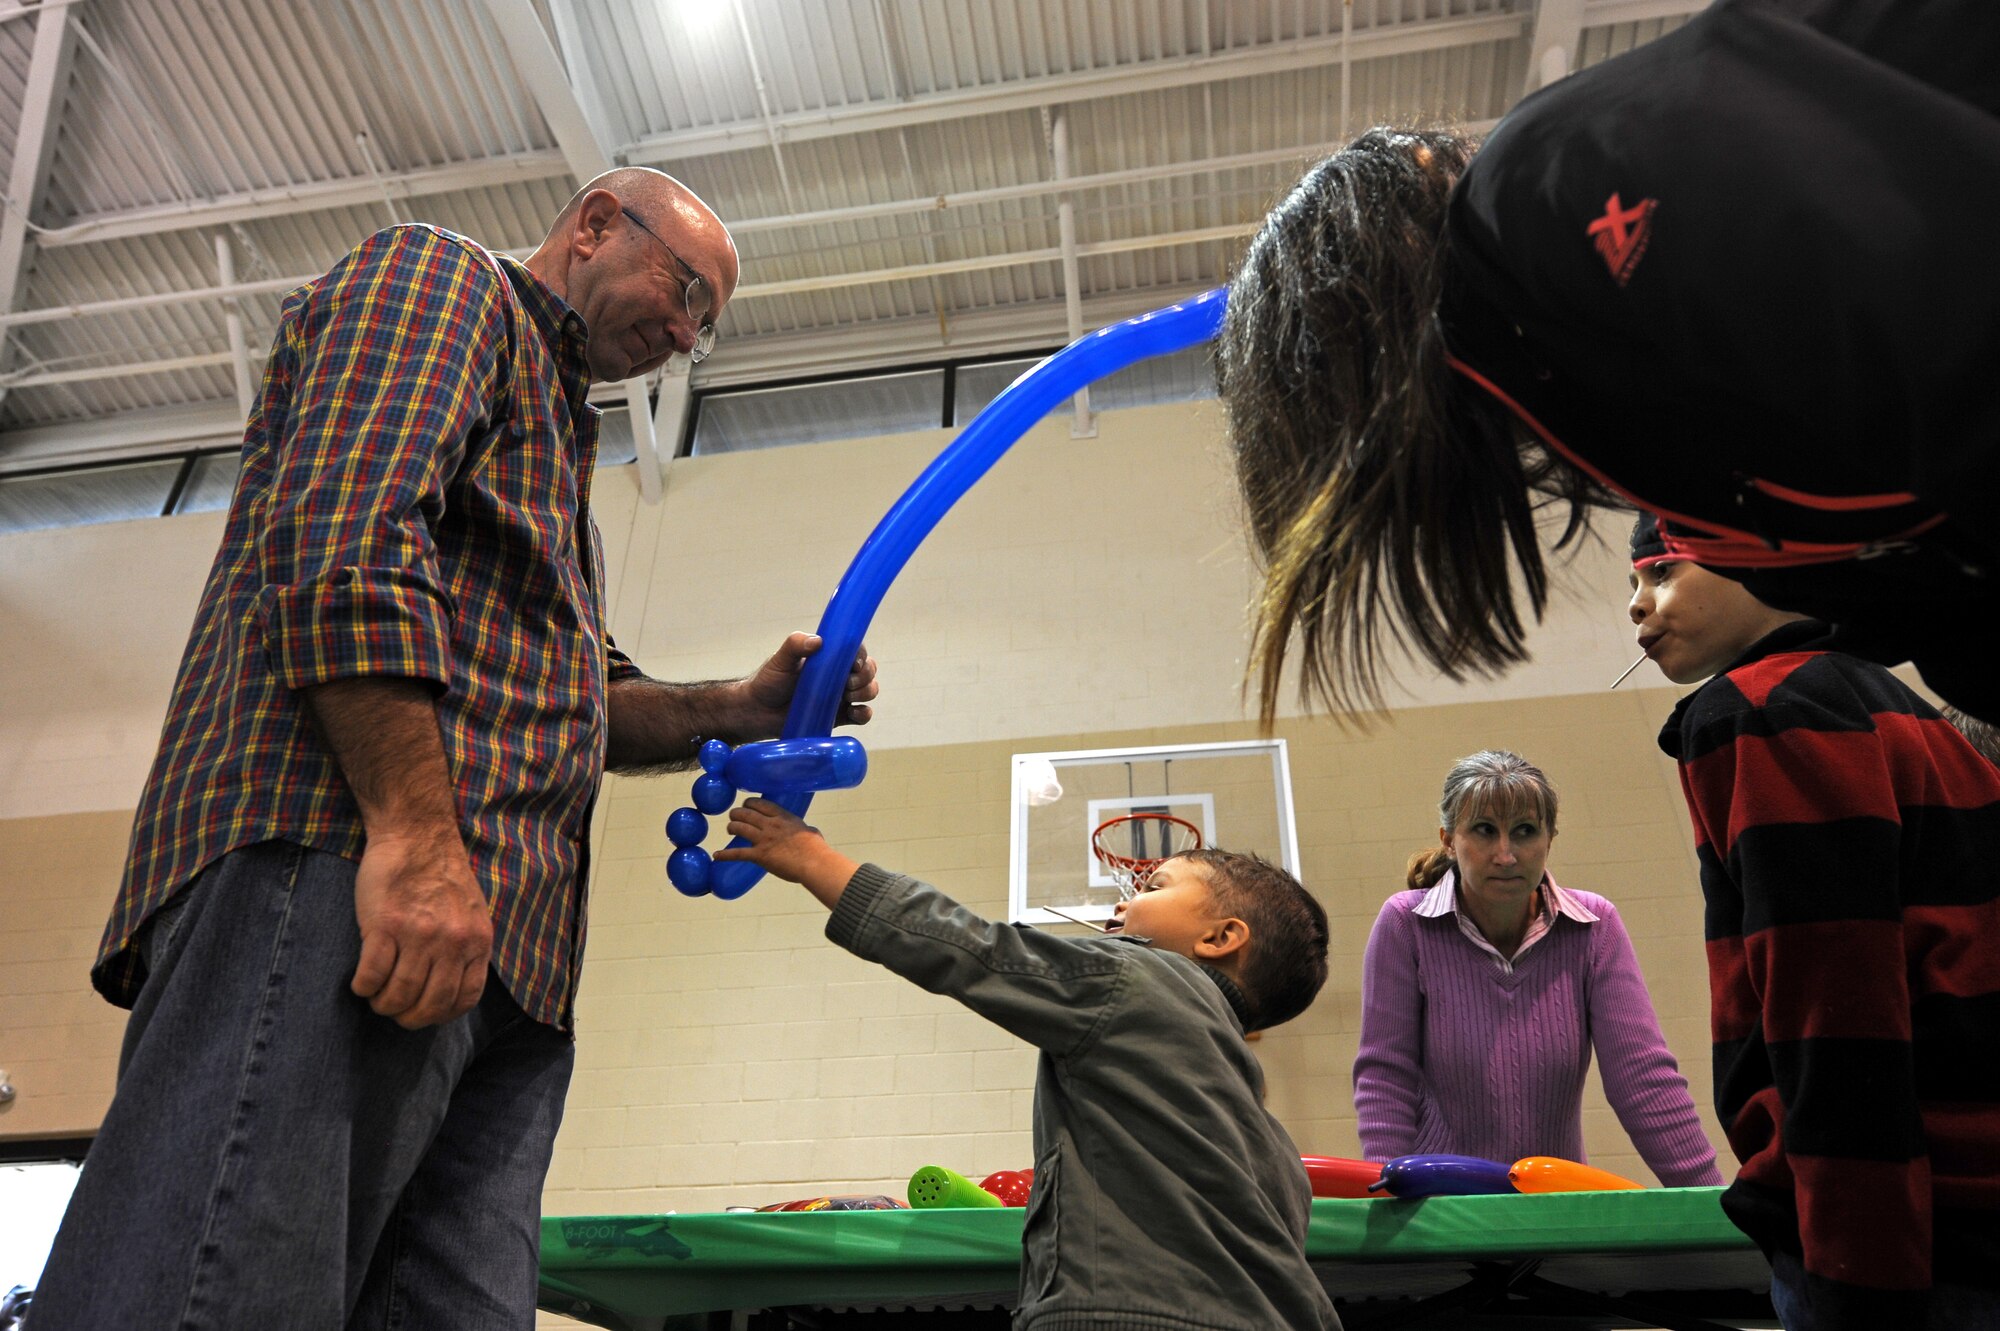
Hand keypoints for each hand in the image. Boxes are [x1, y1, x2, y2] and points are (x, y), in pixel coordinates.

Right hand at [350, 828, 491, 1028]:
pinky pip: (371, 975)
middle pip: (430, 1003)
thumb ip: (466, 947)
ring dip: (383, 1004)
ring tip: (376, 997)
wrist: (417, 834)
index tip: (424, 1013)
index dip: (441, 1015)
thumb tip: (450, 986)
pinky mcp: (384, 925)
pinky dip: (364, 987)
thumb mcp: (472, 913)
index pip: (464, 998)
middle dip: (409, 1017)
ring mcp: (418, 934)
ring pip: (399, 994)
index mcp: (476, 941)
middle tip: (394, 1011)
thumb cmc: (440, 875)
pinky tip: (361, 983)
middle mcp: (452, 942)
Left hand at [715, 797, 858, 899]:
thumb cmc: (816, 849)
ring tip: (729, 829)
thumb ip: (805, 829)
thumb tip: (810, 831)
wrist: (813, 863)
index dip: (750, 803)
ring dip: (731, 827)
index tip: (747, 805)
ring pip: (739, 828)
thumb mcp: (811, 831)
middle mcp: (770, 825)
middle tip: (734, 817)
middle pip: (746, 813)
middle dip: (737, 813)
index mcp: (783, 817)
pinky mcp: (759, 855)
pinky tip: (716, 855)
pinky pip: (737, 853)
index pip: (760, 804)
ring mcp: (763, 839)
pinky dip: (725, 854)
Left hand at [742, 631, 878, 734]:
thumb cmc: (768, 681)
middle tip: (847, 684)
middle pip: (867, 671)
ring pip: (868, 691)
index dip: (861, 655)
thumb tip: (818, 640)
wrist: (758, 712)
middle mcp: (838, 676)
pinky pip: (861, 716)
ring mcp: (840, 697)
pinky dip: (864, 714)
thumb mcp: (780, 659)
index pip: (854, 651)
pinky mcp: (838, 717)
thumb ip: (795, 645)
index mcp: (828, 658)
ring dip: (866, 692)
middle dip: (865, 676)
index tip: (854, 664)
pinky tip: (854, 712)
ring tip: (848, 696)